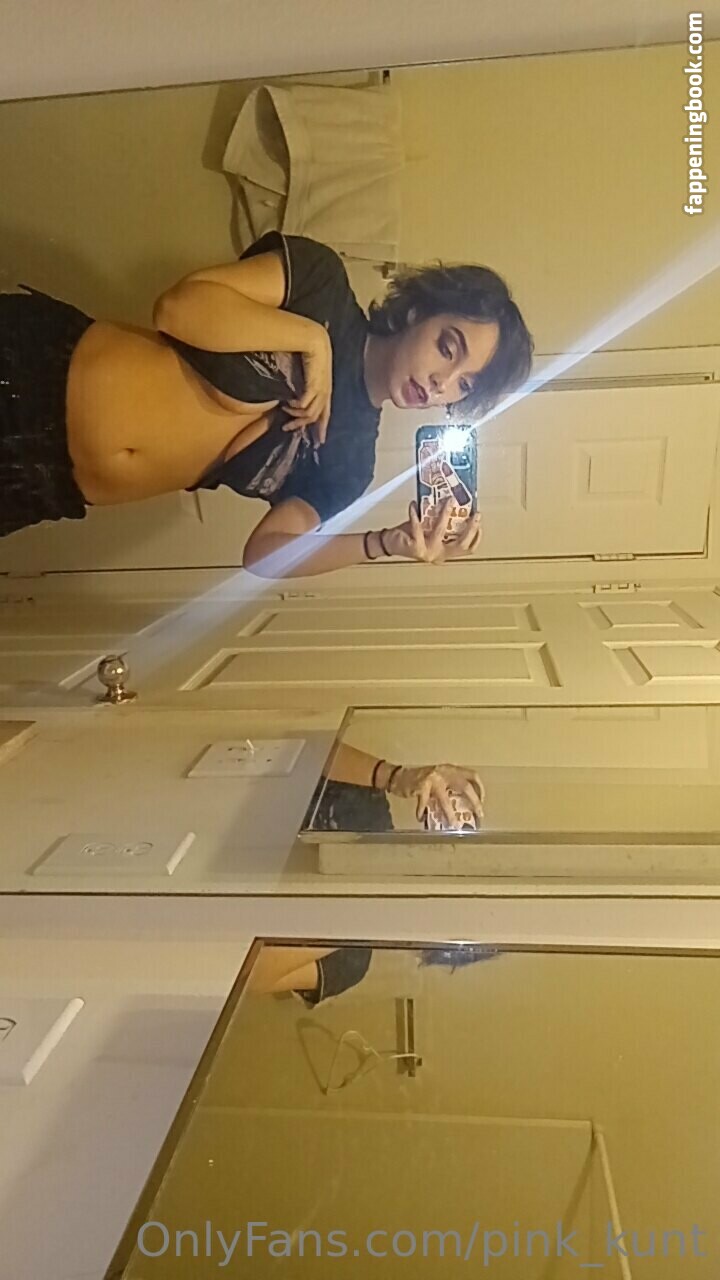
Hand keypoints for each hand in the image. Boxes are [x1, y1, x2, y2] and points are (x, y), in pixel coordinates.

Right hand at [283, 326, 332, 444]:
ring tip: (285, 411)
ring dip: (295, 415)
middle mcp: (325, 393)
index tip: (319, 441)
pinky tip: (288, 403)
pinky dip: (296, 407)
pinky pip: (304, 404)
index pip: (326, 414)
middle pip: (315, 417)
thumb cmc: (311, 353)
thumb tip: (295, 393)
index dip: (322, 428)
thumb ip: (306, 383)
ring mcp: (321, 390)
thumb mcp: (311, 372)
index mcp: (326, 391)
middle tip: (287, 429)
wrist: (315, 340)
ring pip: (309, 413)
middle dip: (301, 426)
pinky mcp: (314, 385)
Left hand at [383, 499, 481, 563]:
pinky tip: (413, 504)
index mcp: (444, 552)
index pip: (467, 549)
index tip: (479, 520)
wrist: (390, 544)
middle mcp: (438, 555)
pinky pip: (417, 527)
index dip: (476, 536)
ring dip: (445, 514)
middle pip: (461, 544)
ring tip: (448, 501)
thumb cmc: (410, 535)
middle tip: (475, 514)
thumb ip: (441, 521)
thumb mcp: (430, 529)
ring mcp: (428, 552)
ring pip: (441, 531)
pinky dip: (415, 514)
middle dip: (470, 528)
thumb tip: (454, 501)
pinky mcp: (415, 547)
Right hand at [388, 763, 484, 824]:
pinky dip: (422, 812)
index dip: (480, 788)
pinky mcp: (420, 786)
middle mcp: (444, 771)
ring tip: (453, 824)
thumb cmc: (420, 780)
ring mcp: (432, 778)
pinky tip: (420, 818)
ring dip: (450, 814)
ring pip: (445, 799)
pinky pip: (424, 803)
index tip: (482, 801)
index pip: (471, 775)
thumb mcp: (438, 780)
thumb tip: (462, 808)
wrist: (398, 776)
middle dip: (474, 801)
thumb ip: (449, 789)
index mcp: (450, 769)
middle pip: (464, 786)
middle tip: (478, 815)